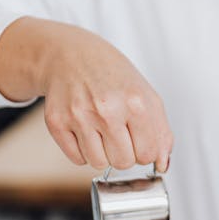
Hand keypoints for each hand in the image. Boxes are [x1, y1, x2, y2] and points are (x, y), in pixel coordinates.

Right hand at [0, 17, 172, 170]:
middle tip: (118, 132)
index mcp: (135, 102)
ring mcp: (79, 116)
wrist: (71, 55)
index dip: (145, 151)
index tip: (139, 140)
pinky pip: (77, 159)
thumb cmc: (112, 77)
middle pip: (123, 163)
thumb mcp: (146, 97)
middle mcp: (107, 109)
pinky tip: (84, 130)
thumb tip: (162, 165)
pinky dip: (82, 151)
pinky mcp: (56, 122)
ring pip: (99, 164)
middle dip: (124, 153)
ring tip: (100, 130)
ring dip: (102, 154)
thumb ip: (161, 133)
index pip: (148, 154)